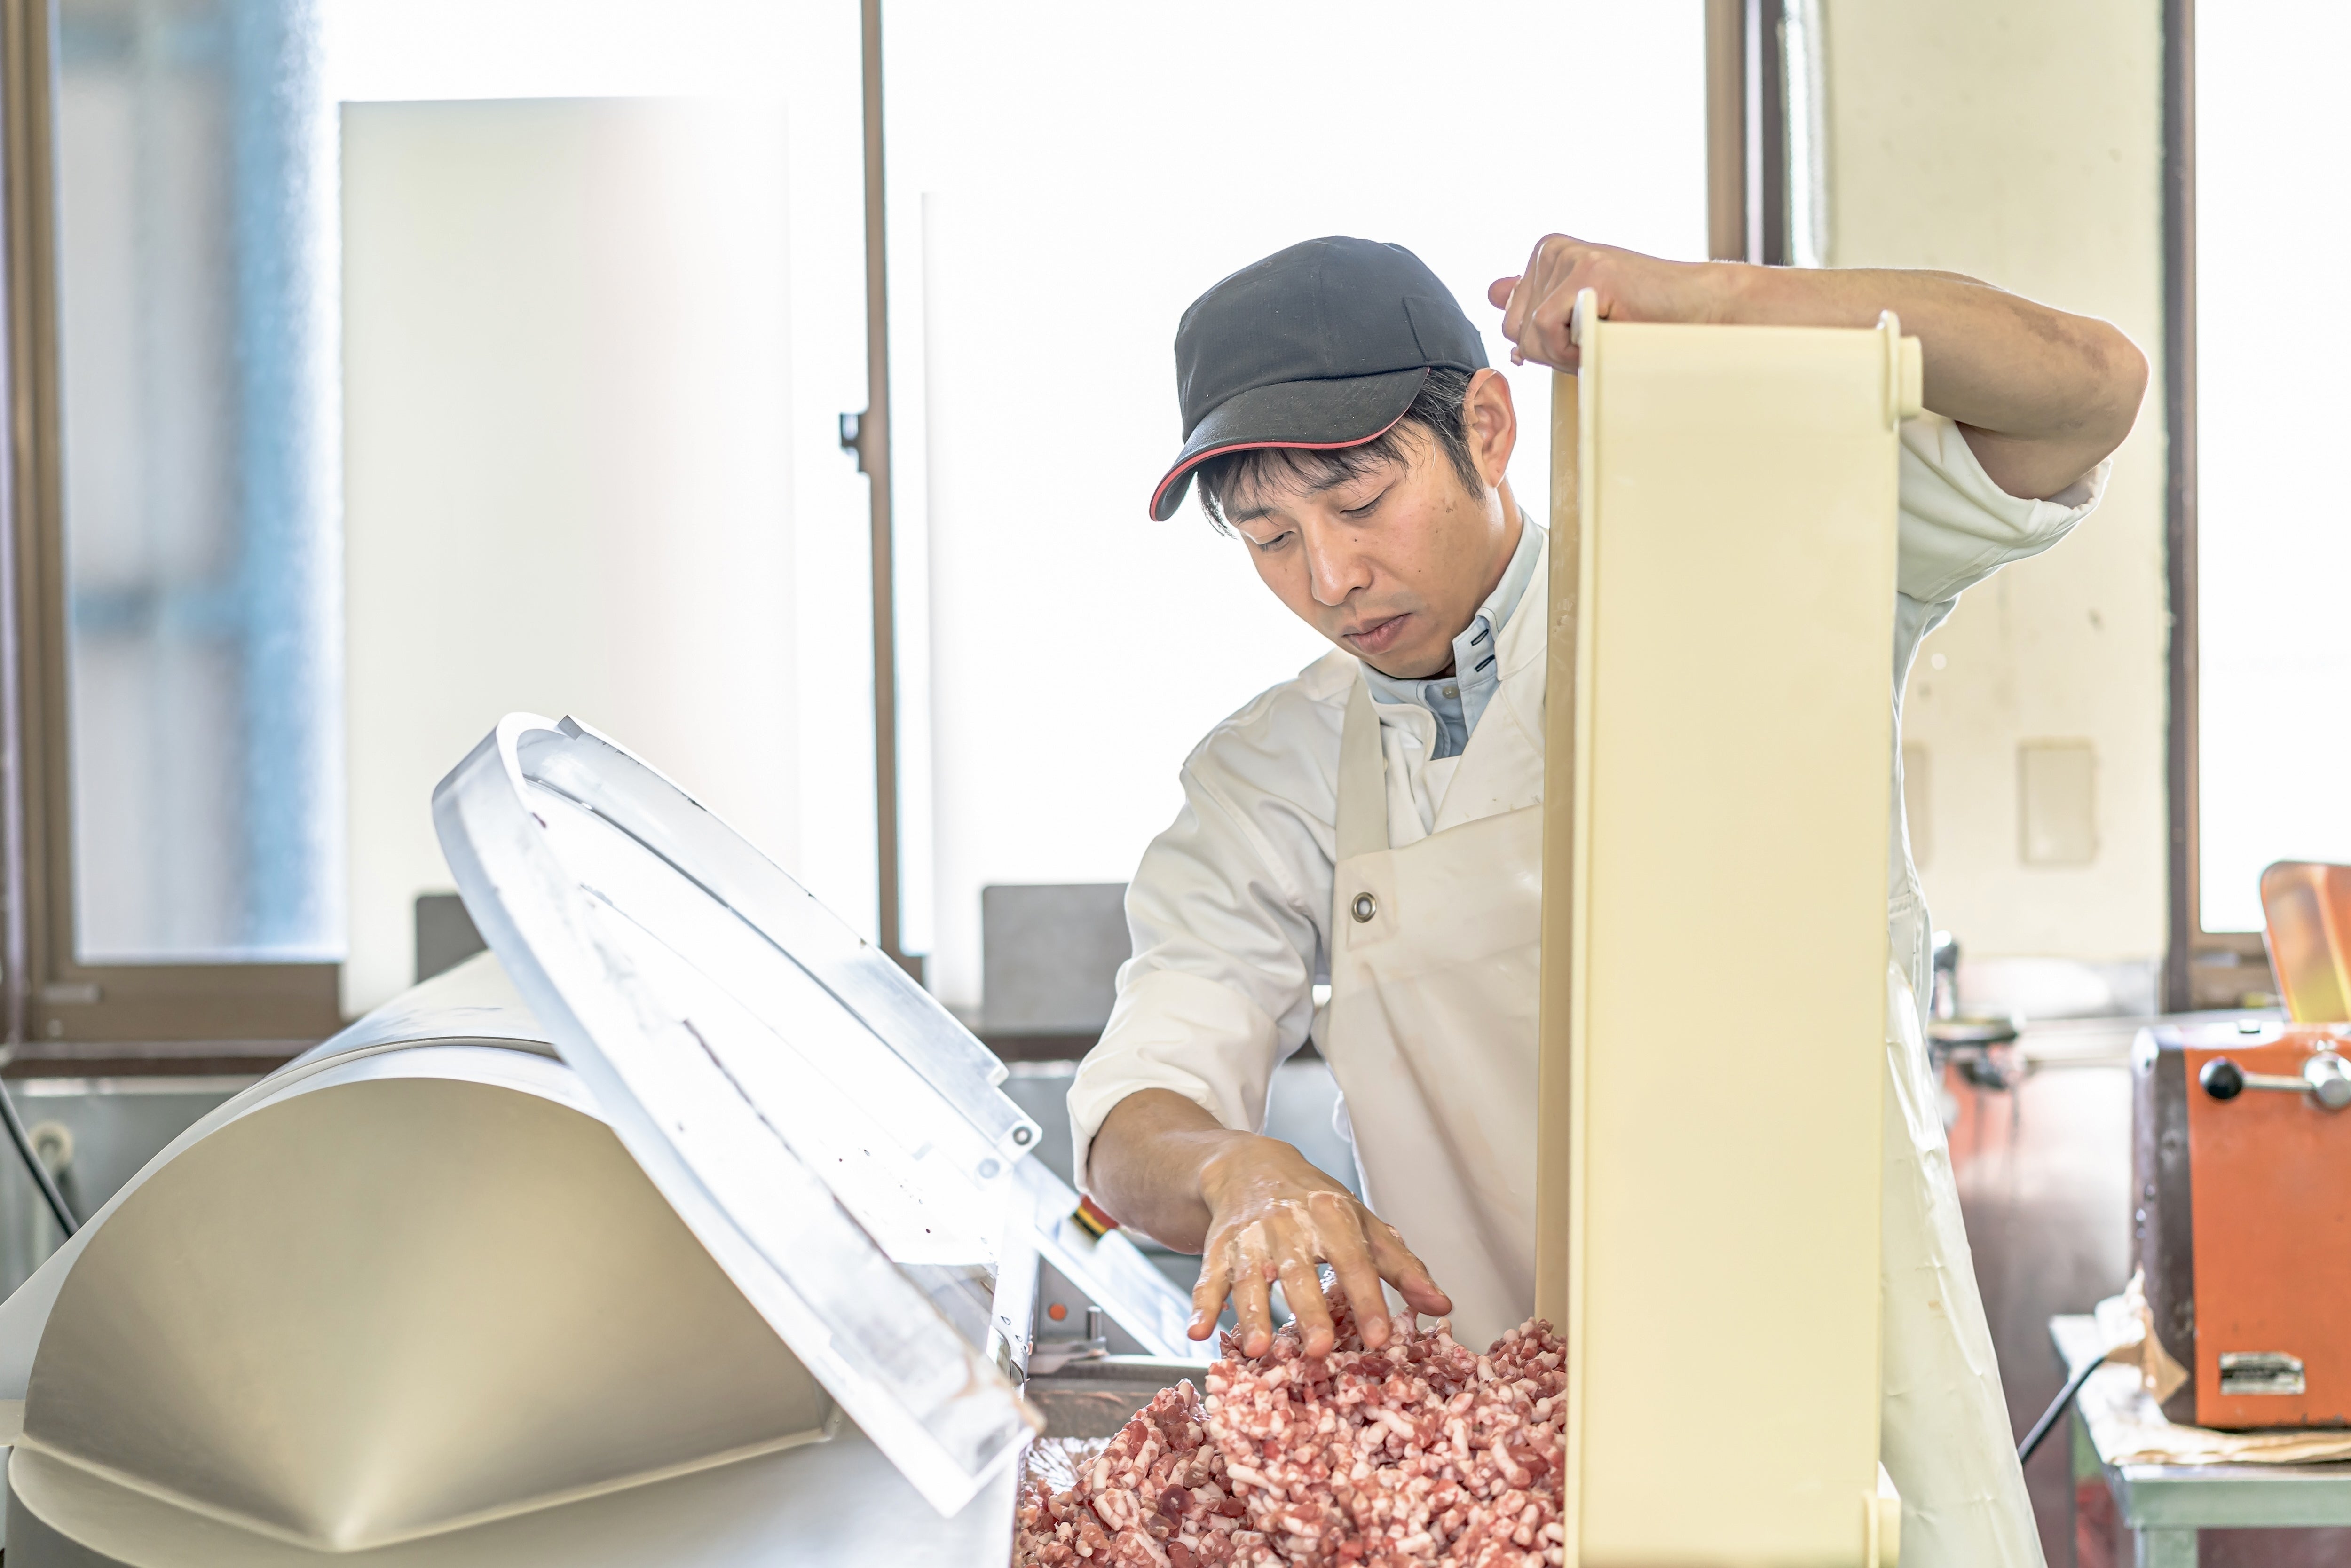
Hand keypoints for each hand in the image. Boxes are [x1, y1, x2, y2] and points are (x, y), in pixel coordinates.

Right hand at [1190, 1133, 1450, 1358]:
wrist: (1249, 1164)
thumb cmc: (1316, 1204)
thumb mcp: (1363, 1223)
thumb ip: (1401, 1265)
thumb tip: (1441, 1304)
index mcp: (1331, 1215)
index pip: (1354, 1259)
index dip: (1368, 1298)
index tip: (1381, 1338)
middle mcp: (1288, 1223)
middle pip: (1299, 1271)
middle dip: (1308, 1311)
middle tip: (1319, 1350)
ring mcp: (1249, 1236)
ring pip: (1250, 1277)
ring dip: (1252, 1313)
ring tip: (1257, 1349)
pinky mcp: (1219, 1246)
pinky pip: (1208, 1277)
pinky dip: (1201, 1305)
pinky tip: (1199, 1333)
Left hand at [1488, 234, 1723, 372]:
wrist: (1695, 311)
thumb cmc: (1640, 318)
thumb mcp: (1575, 314)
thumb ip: (1534, 304)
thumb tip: (1492, 292)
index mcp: (1545, 255)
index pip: (1509, 320)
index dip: (1545, 345)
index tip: (1582, 333)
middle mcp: (1551, 250)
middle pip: (1513, 329)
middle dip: (1552, 352)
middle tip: (1597, 336)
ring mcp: (1568, 258)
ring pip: (1528, 335)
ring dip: (1567, 353)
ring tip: (1605, 331)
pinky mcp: (1587, 272)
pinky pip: (1547, 331)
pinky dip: (1573, 349)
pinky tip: (1606, 331)